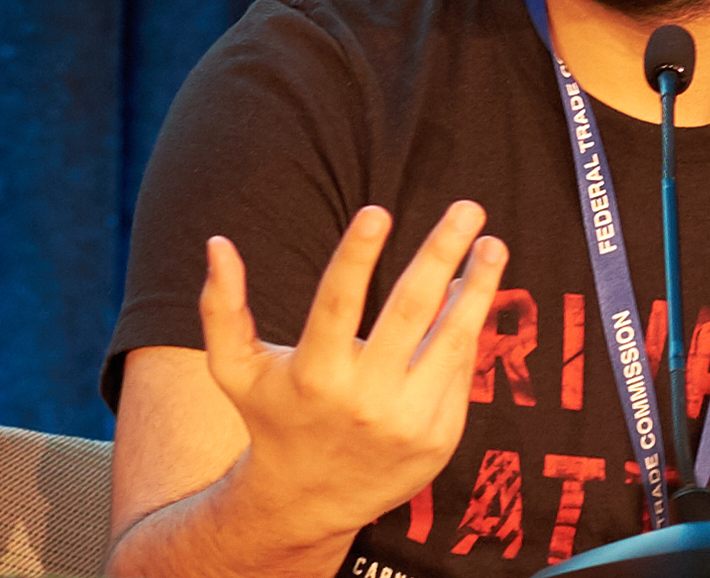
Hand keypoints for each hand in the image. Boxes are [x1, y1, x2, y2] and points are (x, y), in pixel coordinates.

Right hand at [199, 201, 506, 543]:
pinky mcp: (438, 435)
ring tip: (492, 244)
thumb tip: (217, 242)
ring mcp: (407, 420)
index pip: (337, 305)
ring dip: (479, 287)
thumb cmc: (274, 418)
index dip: (356, 257)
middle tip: (468, 208)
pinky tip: (475, 288)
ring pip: (451, 340)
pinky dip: (468, 326)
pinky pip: (459, 369)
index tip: (378, 210)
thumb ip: (221, 309)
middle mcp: (364, 399)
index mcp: (313, 375)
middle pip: (409, 312)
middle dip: (440, 254)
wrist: (309, 502)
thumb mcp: (237, 371)